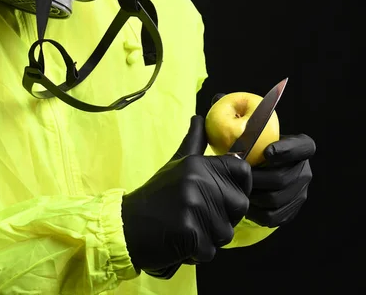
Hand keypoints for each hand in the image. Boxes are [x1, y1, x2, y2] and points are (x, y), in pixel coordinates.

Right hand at [121, 115, 251, 278]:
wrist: (127, 224)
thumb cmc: (156, 195)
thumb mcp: (176, 164)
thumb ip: (194, 142)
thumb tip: (200, 116)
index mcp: (197, 164)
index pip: (242, 170)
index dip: (241, 185)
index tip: (226, 195)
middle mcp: (197, 181)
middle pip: (240, 205)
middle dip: (224, 217)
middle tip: (198, 216)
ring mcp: (193, 206)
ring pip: (226, 232)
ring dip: (209, 237)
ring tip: (186, 227)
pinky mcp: (189, 233)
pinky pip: (210, 251)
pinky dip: (197, 253)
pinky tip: (179, 241)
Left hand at [247, 133, 315, 226]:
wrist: (260, 167)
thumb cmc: (255, 147)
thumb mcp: (257, 136)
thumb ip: (252, 136)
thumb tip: (235, 145)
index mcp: (302, 147)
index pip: (303, 147)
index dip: (287, 150)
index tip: (266, 152)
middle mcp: (305, 170)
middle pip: (282, 178)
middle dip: (257, 178)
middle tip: (239, 177)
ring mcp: (301, 191)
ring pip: (275, 199)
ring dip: (254, 195)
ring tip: (239, 188)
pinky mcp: (292, 209)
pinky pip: (273, 216)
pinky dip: (256, 212)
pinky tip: (245, 203)